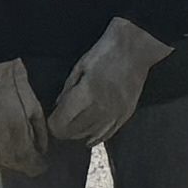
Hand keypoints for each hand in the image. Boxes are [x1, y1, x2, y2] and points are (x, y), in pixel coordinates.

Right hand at [0, 60, 51, 178]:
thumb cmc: (17, 91)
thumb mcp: (36, 110)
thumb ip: (39, 133)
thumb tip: (42, 150)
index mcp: (17, 131)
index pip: (28, 158)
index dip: (37, 165)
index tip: (43, 165)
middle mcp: (0, 138)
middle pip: (15, 162)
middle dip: (26, 165)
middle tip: (34, 164)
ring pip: (1, 160)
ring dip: (13, 162)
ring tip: (21, 159)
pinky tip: (6, 152)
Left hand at [50, 18, 170, 147]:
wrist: (135, 48)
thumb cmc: (105, 52)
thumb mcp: (80, 66)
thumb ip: (67, 88)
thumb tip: (57, 106)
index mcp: (85, 94)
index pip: (62, 122)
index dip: (53, 123)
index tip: (51, 119)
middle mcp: (100, 107)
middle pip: (74, 131)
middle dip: (63, 130)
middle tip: (60, 123)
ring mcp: (115, 112)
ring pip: (91, 135)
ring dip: (79, 134)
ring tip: (73, 129)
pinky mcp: (127, 113)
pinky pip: (109, 133)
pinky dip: (98, 137)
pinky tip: (90, 139)